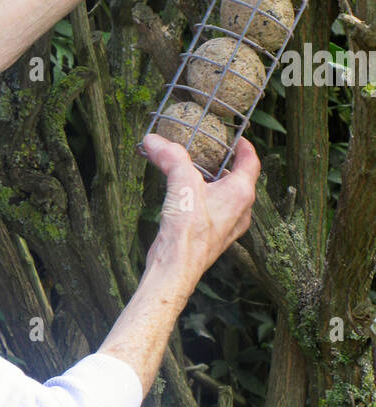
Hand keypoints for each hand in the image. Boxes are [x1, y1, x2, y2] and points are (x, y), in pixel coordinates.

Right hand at [140, 132, 259, 284]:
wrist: (176, 268)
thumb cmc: (188, 230)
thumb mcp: (181, 183)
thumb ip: (170, 158)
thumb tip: (154, 140)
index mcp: (240, 193)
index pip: (251, 162)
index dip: (245, 147)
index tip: (236, 139)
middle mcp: (240, 210)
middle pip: (239, 180)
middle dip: (225, 165)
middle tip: (210, 153)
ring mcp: (228, 227)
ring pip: (227, 197)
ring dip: (213, 183)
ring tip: (195, 174)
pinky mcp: (213, 238)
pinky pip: (215, 212)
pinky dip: (204, 200)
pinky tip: (185, 199)